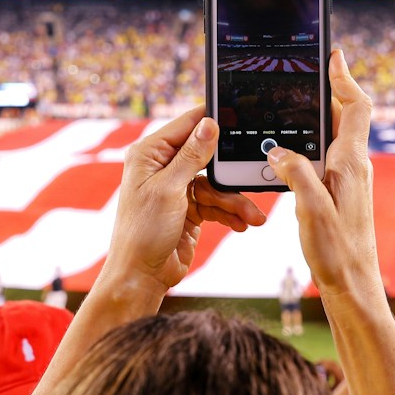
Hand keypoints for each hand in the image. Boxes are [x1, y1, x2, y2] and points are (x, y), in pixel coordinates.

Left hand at [104, 104, 265, 300]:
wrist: (142, 275)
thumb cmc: (142, 232)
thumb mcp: (169, 189)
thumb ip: (191, 155)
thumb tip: (209, 123)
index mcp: (150, 153)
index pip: (186, 125)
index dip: (212, 121)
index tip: (239, 118)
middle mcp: (163, 166)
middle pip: (207, 156)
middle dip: (229, 173)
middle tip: (250, 175)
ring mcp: (177, 188)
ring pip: (216, 184)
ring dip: (234, 200)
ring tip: (251, 216)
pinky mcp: (190, 208)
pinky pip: (216, 203)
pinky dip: (229, 213)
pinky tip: (241, 223)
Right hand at [273, 50, 380, 301]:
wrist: (353, 286)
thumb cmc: (337, 251)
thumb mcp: (311, 209)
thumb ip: (295, 173)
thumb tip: (277, 151)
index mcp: (351, 162)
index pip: (355, 106)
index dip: (344, 78)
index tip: (332, 56)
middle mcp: (354, 166)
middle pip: (342, 116)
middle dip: (323, 93)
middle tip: (302, 75)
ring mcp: (348, 181)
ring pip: (331, 137)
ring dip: (313, 121)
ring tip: (288, 109)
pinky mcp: (339, 195)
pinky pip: (324, 158)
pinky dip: (307, 147)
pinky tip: (287, 155)